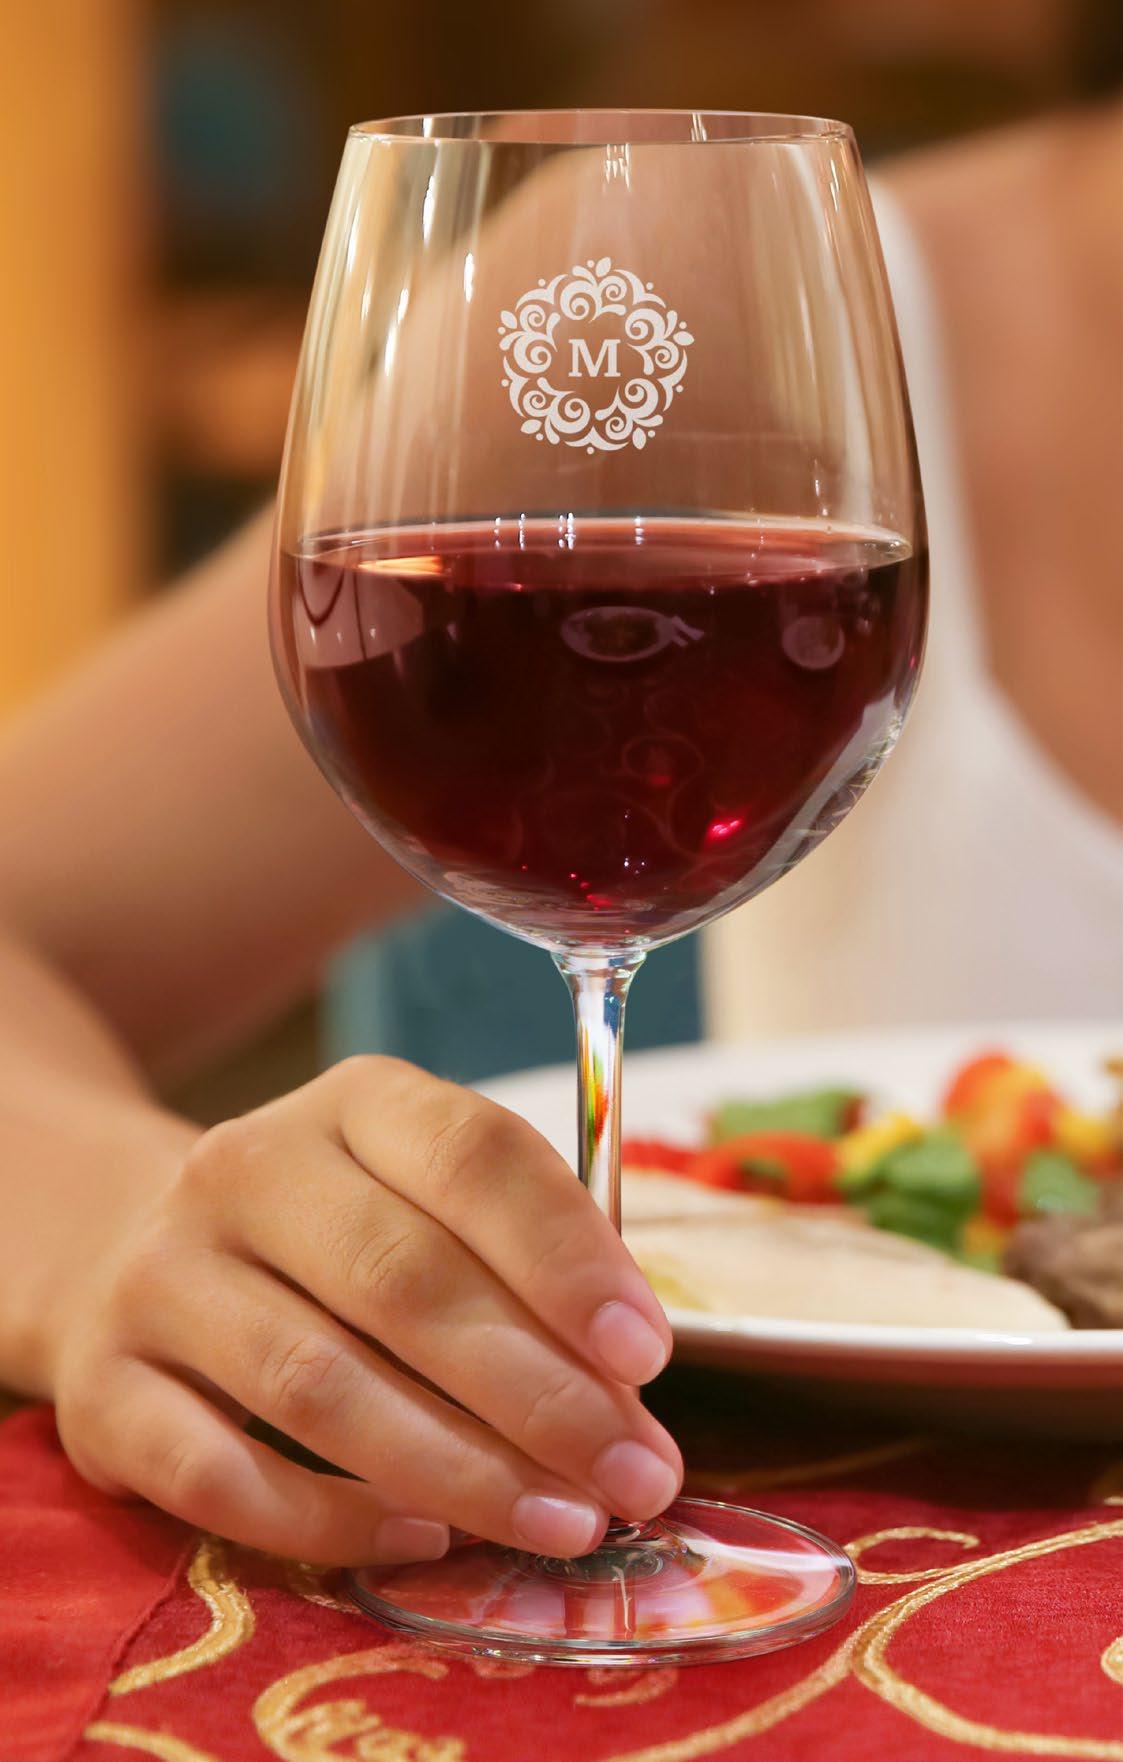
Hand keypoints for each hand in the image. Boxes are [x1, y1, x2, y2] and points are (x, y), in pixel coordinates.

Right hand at [51, 1057, 679, 1564]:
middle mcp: (246, 1169)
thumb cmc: (332, 1236)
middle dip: (540, 1392)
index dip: (566, 1255)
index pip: (471, 1153)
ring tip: (562, 1522)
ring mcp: (162, 1276)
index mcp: (353, 1104)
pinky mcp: (102, 1391)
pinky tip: (426, 1539)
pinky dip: (332, 1519)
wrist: (127, 1254)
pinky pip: (222, 1473)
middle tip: (634, 1475)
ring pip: (317, 1383)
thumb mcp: (420, 1196)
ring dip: (460, 1467)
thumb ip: (516, 1257)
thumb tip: (625, 1377)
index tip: (645, 1354)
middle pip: (404, 1280)